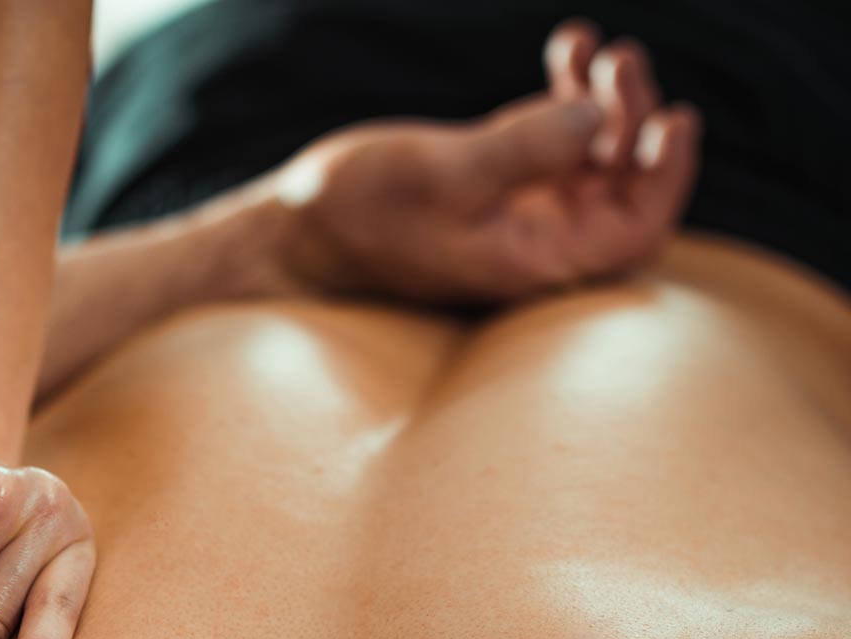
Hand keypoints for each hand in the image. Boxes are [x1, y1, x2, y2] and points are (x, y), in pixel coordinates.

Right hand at [273, 20, 699, 303]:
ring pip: (598, 152)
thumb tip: (596, 119)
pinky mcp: (498, 176)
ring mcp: (520, 207)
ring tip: (596, 47)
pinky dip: (571, 89)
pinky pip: (559, 132)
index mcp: (533, 262)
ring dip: (608, 96)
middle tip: (619, 62)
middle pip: (625, 183)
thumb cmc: (359, 214)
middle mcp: (537, 240)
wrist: (296, 225)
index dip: (668, 179)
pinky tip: (568, 45)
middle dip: (634, 119)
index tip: (674, 120)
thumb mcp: (442, 176)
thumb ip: (522, 150)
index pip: (634, 233)